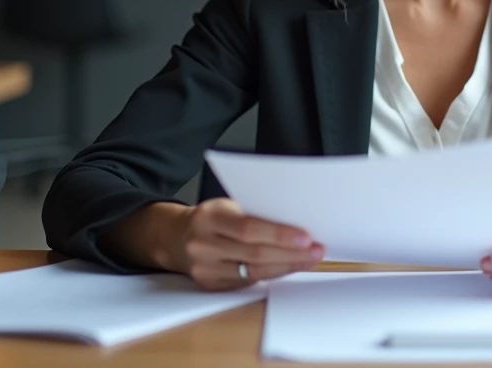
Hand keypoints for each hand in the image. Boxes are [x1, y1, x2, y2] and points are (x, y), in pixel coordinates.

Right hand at [171, 198, 324, 290]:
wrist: (175, 237)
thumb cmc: (211, 218)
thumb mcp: (226, 206)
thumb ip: (254, 214)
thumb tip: (295, 222)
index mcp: (209, 217)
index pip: (248, 228)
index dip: (279, 234)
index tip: (306, 236)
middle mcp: (203, 244)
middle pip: (255, 253)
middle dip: (291, 253)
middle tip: (316, 250)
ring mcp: (204, 268)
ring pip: (254, 272)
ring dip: (287, 266)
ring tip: (309, 259)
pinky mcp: (209, 285)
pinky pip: (247, 283)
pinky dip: (272, 275)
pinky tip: (289, 267)